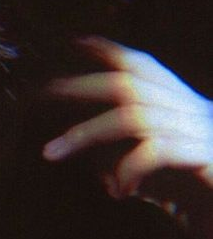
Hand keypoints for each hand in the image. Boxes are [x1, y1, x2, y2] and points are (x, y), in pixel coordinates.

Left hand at [42, 36, 212, 238]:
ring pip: (133, 117)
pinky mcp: (209, 159)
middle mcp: (196, 112)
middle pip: (130, 83)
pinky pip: (157, 151)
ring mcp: (204, 133)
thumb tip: (82, 148)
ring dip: (86, 133)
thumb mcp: (165, 167)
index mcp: (186, 107)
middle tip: (42, 95)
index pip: (145, 67)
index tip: (76, 42)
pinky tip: (121, 191)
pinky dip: (129, 168)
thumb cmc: (204, 196)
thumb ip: (130, 151)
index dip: (111, 51)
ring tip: (53, 152)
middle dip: (81, 86)